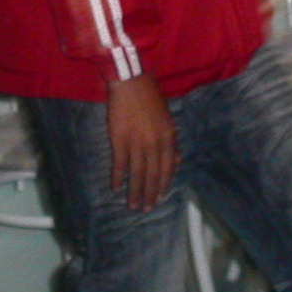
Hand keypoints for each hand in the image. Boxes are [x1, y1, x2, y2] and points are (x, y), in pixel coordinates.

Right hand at [104, 75, 177, 210]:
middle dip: (149, 194)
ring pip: (137, 174)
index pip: (167, 169)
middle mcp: (154, 144)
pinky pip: (119, 164)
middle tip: (146, 209)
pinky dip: (118, 177)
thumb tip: (176, 162)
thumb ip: (171, 142)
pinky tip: (116, 188)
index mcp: (168, 138)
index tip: (159, 199)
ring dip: (135, 191)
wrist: (132, 83)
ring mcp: (136, 143)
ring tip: (132, 205)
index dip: (163, 186)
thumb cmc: (151, 98)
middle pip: (152, 175)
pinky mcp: (119, 140)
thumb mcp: (168, 119)